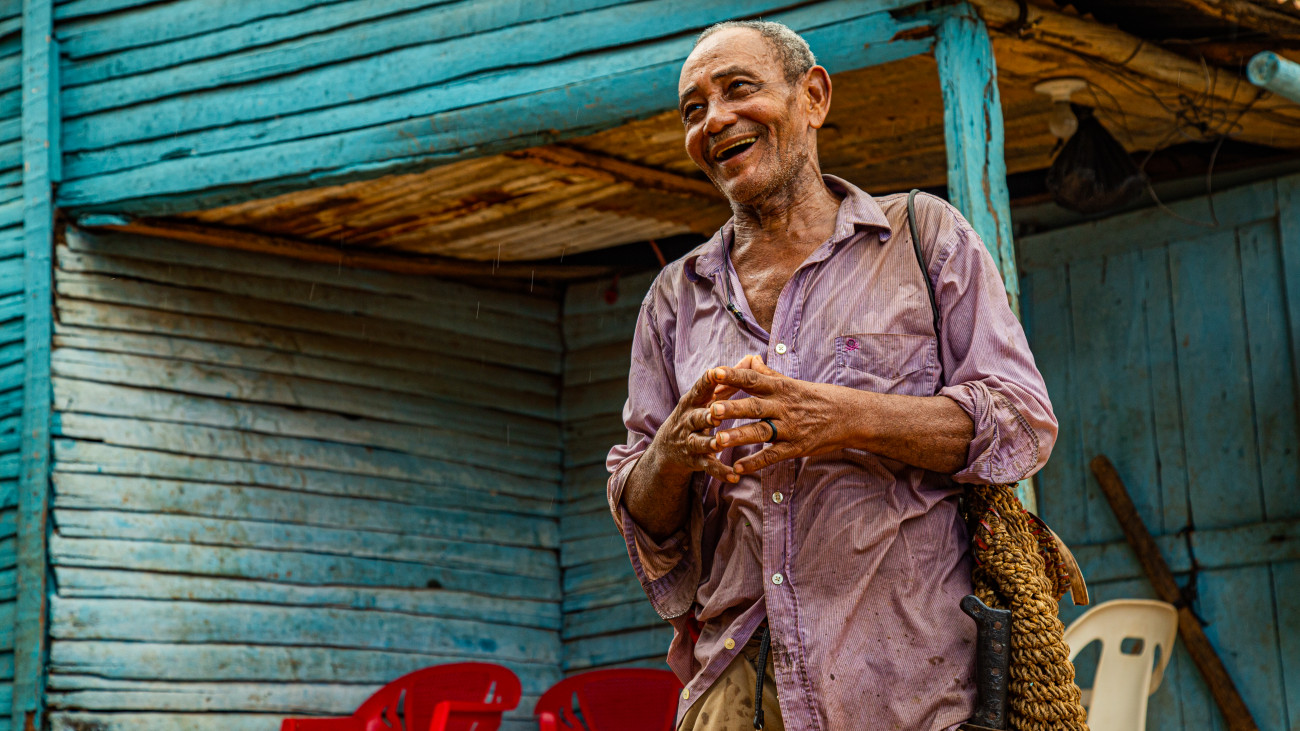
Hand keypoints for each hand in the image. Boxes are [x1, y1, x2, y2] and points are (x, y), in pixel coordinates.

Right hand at [645, 359, 758, 485]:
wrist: (667, 449)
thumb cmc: (694, 415)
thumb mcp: (704, 397)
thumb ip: (728, 380)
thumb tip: (751, 358)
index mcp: (693, 402)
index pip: (699, 389)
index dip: (706, 382)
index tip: (715, 372)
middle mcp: (688, 420)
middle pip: (697, 417)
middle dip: (706, 416)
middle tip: (715, 414)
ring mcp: (690, 441)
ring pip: (700, 442)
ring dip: (711, 443)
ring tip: (721, 444)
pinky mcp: (695, 460)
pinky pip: (709, 467)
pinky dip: (721, 472)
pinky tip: (734, 476)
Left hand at [706, 360, 859, 474]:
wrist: (851, 416)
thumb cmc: (819, 398)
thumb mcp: (794, 383)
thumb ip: (768, 374)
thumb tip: (750, 358)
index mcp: (781, 388)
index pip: (753, 379)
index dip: (733, 376)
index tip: (713, 373)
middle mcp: (784, 406)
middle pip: (754, 406)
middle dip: (732, 408)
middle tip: (712, 409)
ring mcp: (790, 428)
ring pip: (761, 432)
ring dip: (739, 436)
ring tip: (718, 441)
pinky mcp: (796, 447)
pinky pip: (773, 455)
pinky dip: (755, 462)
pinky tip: (738, 468)